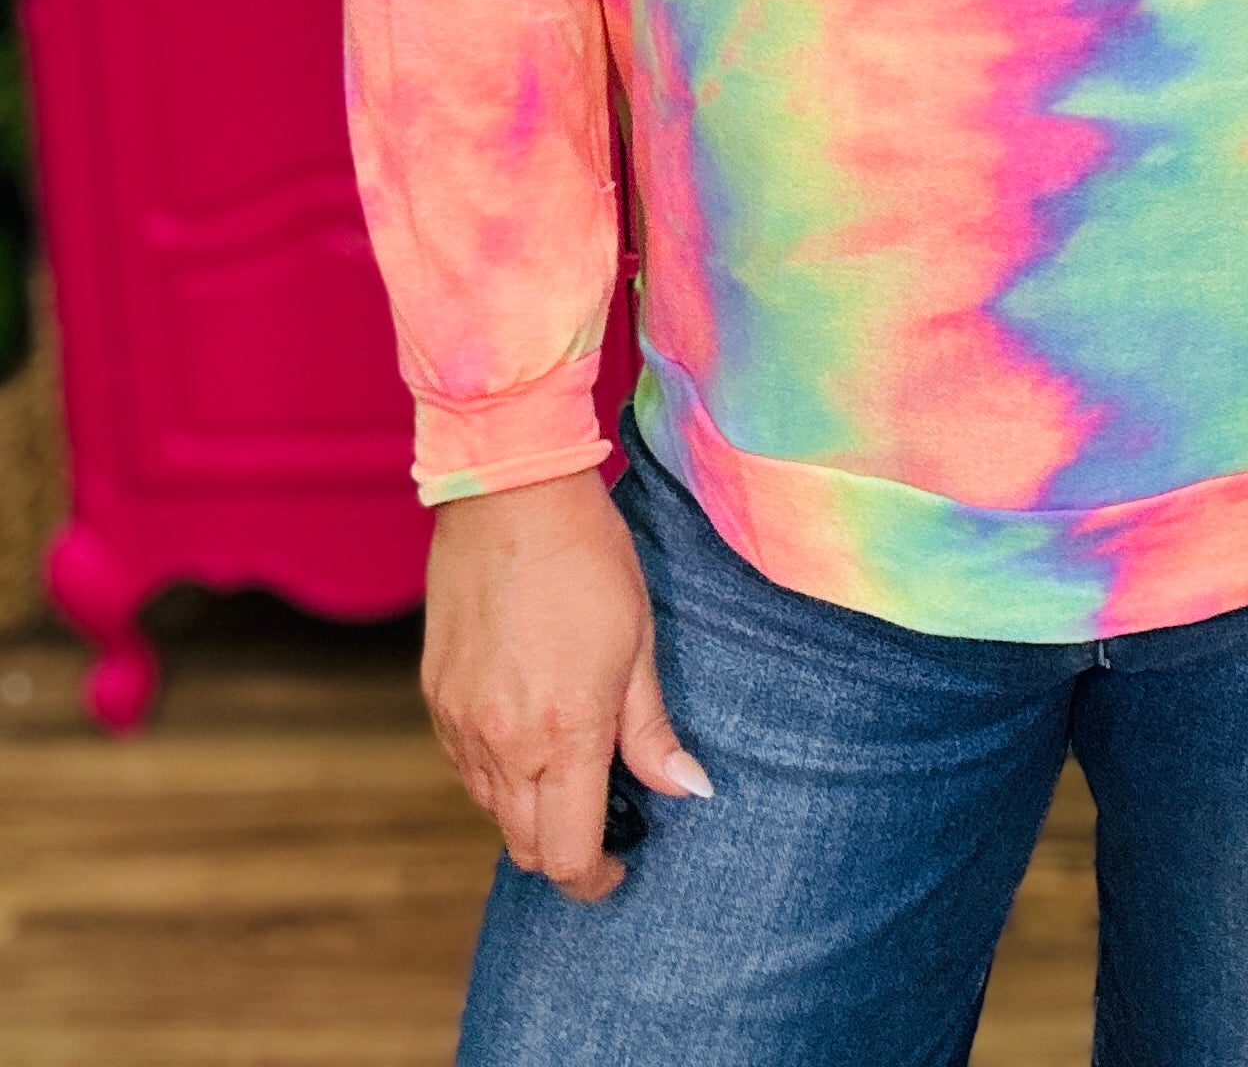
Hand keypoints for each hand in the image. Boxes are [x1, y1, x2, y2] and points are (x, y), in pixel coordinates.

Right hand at [423, 467, 711, 901]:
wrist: (510, 494)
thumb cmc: (587, 558)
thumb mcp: (639, 642)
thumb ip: (651, 729)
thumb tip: (687, 789)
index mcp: (564, 732)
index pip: (569, 853)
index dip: (596, 877)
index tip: (620, 865)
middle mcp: (502, 741)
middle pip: (525, 846)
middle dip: (565, 850)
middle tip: (604, 818)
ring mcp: (459, 722)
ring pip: (490, 809)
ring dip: (529, 810)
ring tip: (570, 767)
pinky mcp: (434, 697)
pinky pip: (464, 766)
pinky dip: (496, 771)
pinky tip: (528, 731)